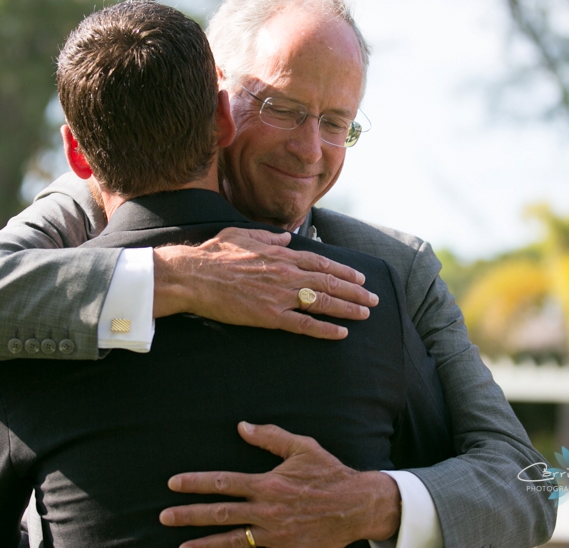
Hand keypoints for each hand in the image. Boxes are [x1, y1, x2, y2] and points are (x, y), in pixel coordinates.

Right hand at [153, 227, 378, 339]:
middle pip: (329, 282)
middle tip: (372, 300)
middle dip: (355, 292)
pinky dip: (325, 329)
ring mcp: (280, 295)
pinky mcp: (271, 315)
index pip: (321, 262)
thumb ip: (268, 237)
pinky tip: (341, 334)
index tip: (359, 278)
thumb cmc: (214, 254)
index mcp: (281, 255)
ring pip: (323, 302)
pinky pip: (304, 324)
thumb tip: (285, 238)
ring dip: (348, 308)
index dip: (343, 271)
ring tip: (365, 314)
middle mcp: (287, 273)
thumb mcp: (242, 235)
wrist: (195, 276)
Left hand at [159, 422, 400, 547]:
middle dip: (189, 515)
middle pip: (219, 513)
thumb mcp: (302, 447)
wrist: (357, 506)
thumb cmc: (329, 473)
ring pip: (232, 540)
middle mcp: (266, 511)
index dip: (195, 483)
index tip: (173, 484)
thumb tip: (242, 426)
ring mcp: (274, 535)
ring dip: (204, 543)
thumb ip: (270, 437)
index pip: (222, 482)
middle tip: (164, 515)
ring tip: (182, 546)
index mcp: (267, 484)